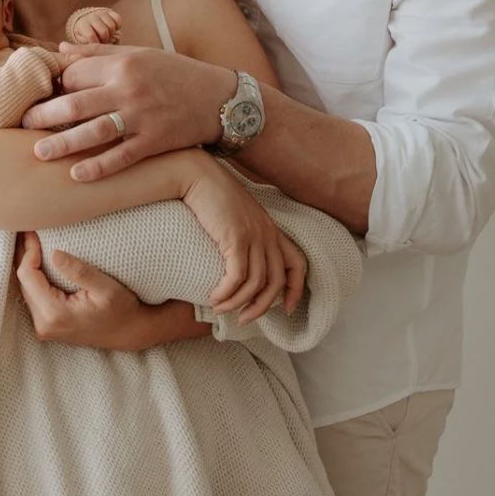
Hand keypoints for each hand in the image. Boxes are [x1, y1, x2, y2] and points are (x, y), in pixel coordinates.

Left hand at [14, 233, 166, 348]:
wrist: (130, 333)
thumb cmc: (122, 310)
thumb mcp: (106, 287)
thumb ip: (79, 271)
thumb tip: (54, 253)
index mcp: (55, 314)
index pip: (27, 276)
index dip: (28, 252)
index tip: (34, 232)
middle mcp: (44, 324)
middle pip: (23, 283)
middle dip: (24, 256)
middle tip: (28, 230)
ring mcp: (44, 328)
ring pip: (26, 290)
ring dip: (28, 266)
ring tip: (30, 241)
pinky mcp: (48, 325)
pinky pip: (33, 297)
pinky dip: (34, 279)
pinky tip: (37, 261)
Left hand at [23, 46, 231, 179]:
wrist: (219, 100)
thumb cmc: (176, 74)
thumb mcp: (140, 54)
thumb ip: (99, 52)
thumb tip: (61, 49)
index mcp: (123, 64)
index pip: (76, 73)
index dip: (55, 85)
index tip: (41, 95)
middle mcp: (129, 89)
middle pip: (76, 103)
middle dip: (44, 114)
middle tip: (22, 124)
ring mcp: (142, 117)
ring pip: (93, 132)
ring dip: (62, 143)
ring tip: (38, 152)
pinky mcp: (154, 142)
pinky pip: (121, 157)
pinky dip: (98, 167)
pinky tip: (76, 175)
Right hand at [176, 157, 306, 325]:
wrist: (197, 175)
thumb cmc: (211, 197)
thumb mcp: (236, 219)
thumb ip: (244, 238)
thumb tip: (236, 266)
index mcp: (271, 230)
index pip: (297, 263)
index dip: (296, 289)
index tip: (287, 309)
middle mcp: (268, 234)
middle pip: (276, 281)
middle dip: (262, 306)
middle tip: (244, 319)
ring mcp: (253, 236)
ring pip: (256, 283)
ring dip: (238, 303)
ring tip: (220, 309)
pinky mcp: (236, 238)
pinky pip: (237, 276)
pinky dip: (226, 293)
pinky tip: (214, 297)